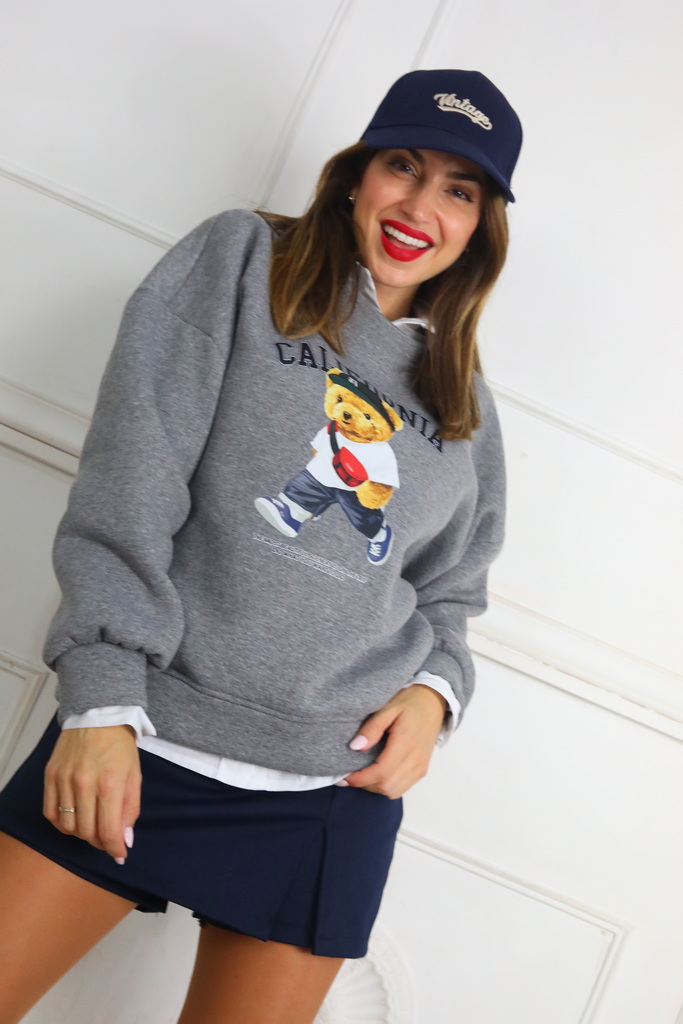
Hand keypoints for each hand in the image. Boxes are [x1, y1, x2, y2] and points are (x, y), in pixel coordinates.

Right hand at [43, 725, 141, 862]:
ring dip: (81, 834)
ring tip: (92, 827)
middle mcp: (84, 784)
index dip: (115, 849)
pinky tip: (73, 819)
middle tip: (108, 839)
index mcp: (110, 784)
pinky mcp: (50, 776)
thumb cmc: (120, 747)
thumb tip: (124, 840)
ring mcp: (64, 780)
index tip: (120, 855)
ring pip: (67, 827)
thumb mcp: (134, 776)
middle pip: (87, 833)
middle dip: (100, 842)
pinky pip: (50, 813)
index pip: (109, 831)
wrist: (98, 715)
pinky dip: (61, 823)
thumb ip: (130, 809)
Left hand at [342, 684, 446, 798]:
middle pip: (386, 786)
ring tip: (361, 775)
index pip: (381, 772)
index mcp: (406, 743)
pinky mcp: (422, 771)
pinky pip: (401, 788)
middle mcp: (416, 760)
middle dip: (364, 785)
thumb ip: (372, 728)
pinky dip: (386, 787)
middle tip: (348, 776)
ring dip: (374, 787)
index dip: (360, 778)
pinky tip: (376, 775)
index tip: (343, 776)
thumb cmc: (409, 702)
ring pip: (393, 791)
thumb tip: (355, 747)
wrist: (433, 703)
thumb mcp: (388, 708)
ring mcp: (420, 767)